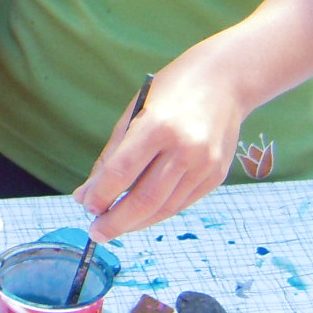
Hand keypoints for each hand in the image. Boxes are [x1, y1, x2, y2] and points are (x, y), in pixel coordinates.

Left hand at [72, 59, 239, 240]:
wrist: (226, 80)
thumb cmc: (171, 92)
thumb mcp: (134, 113)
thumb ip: (111, 157)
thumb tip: (86, 196)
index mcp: (158, 126)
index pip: (122, 172)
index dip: (101, 196)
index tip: (86, 207)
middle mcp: (185, 148)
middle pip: (144, 199)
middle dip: (116, 222)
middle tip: (96, 233)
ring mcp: (205, 165)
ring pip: (164, 208)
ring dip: (136, 223)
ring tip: (114, 226)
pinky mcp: (216, 175)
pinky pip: (181, 204)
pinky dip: (158, 213)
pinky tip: (141, 215)